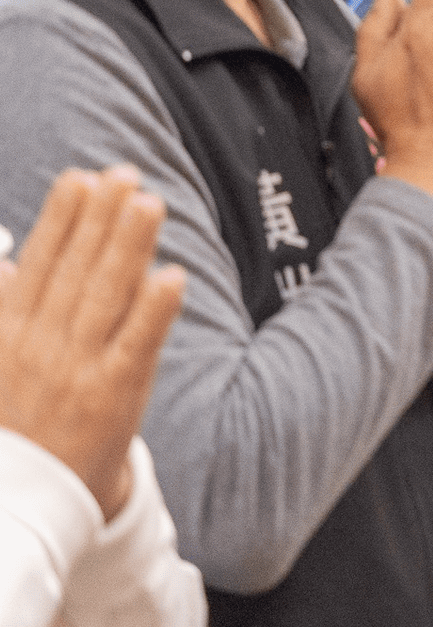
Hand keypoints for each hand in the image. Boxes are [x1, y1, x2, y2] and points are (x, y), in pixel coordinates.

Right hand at [0, 169, 185, 521]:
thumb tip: (5, 260)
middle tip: (126, 174)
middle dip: (102, 217)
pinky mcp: (115, 395)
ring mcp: (78, 369)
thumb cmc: (12, 426)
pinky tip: (172, 275)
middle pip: (76, 269)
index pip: (39, 263)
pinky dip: (155, 309)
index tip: (82, 178)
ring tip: (150, 203)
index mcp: (6, 334)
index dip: (62, 218)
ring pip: (108, 295)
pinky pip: (138, 344)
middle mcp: (40, 345)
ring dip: (130, 246)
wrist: (21, 502)